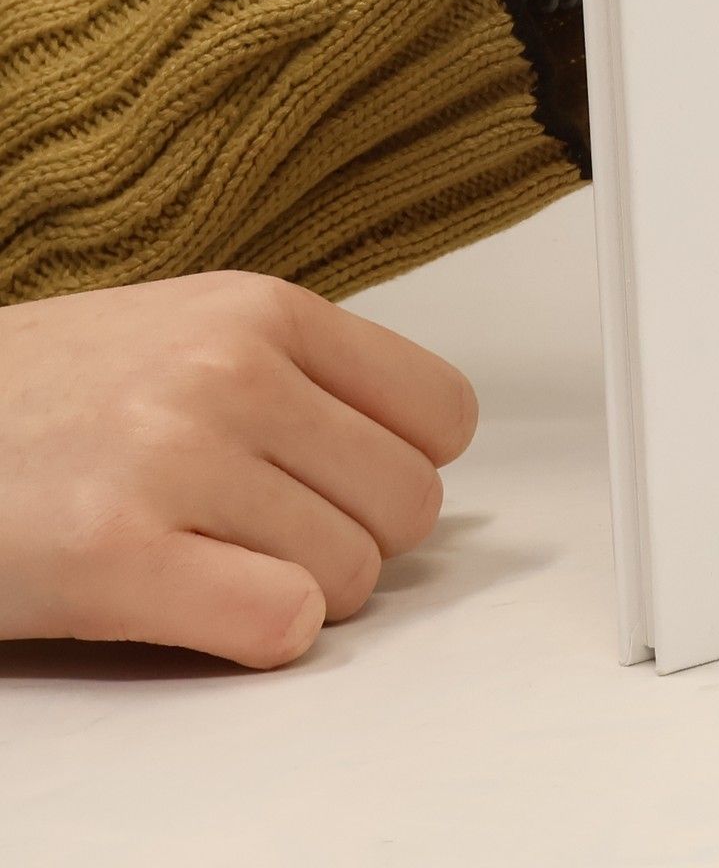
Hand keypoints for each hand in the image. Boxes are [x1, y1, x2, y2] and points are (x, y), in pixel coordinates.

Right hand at [0, 272, 477, 668]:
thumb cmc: (49, 395)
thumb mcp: (189, 331)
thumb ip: (306, 374)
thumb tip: (426, 449)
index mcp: (264, 310)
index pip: (443, 414)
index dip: (404, 467)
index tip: (346, 484)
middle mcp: (230, 371)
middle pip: (409, 503)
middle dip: (352, 538)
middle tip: (263, 533)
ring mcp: (173, 458)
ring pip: (351, 575)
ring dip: (295, 592)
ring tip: (207, 558)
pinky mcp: (113, 555)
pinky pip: (281, 623)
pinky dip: (257, 635)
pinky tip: (198, 607)